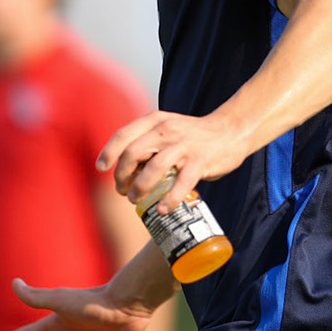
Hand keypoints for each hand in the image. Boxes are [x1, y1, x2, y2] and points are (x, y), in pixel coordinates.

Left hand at [98, 111, 251, 212]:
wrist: (231, 131)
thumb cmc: (193, 135)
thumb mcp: (167, 128)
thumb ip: (148, 141)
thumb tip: (126, 168)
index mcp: (155, 121)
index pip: (123, 135)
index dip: (108, 153)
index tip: (100, 168)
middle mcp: (167, 130)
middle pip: (133, 153)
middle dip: (121, 176)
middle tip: (122, 191)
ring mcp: (184, 145)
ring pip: (153, 168)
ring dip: (140, 188)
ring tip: (135, 200)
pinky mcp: (200, 161)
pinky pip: (181, 184)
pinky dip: (169, 199)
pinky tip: (162, 210)